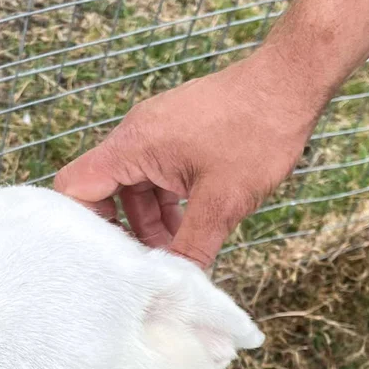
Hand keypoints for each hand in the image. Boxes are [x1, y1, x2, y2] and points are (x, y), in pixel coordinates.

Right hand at [54, 50, 325, 268]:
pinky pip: (156, 178)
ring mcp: (156, 134)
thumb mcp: (222, 203)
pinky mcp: (176, 136)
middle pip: (104, 194)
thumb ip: (192, 248)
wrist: (292, 81)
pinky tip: (190, 230)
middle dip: (124, 234)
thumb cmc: (257, 130)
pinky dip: (167, 207)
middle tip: (144, 266)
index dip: (82, 227)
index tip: (105, 259)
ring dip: (150, 225)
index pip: (76, 187)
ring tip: (177, 254)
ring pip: (133, 190)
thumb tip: (177, 287)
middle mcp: (136, 136)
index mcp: (133, 145)